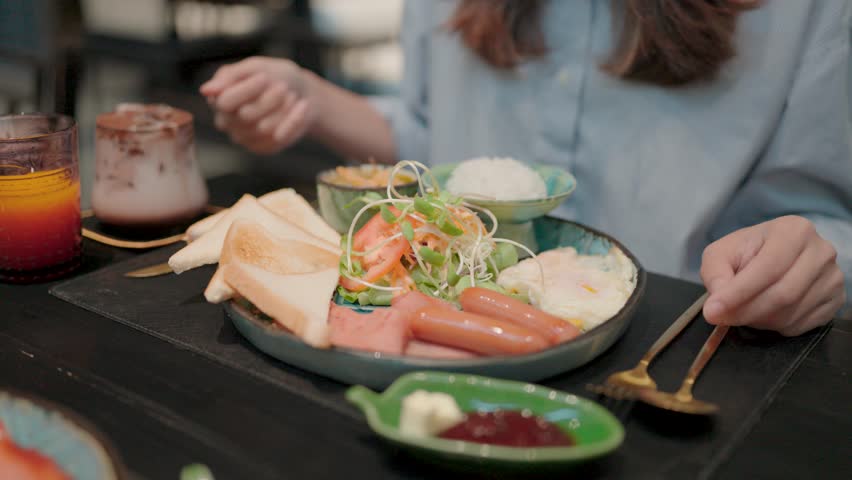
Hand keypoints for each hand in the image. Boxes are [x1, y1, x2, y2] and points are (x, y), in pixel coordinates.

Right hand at [200, 56, 316, 153]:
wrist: (299, 91)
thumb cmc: (272, 76)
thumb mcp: (253, 67)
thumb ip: (230, 76)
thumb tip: (206, 90)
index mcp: (219, 100)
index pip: (225, 102)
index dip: (247, 90)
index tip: (265, 77)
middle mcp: (228, 122)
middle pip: (247, 115)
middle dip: (270, 98)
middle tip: (284, 86)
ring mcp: (245, 138)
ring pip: (265, 128)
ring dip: (284, 108)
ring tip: (292, 96)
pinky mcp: (265, 147)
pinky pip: (281, 138)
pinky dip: (295, 120)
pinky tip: (301, 107)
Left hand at [700, 216, 845, 335]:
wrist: (772, 255)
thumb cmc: (746, 252)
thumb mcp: (721, 254)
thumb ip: (716, 275)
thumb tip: (718, 305)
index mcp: (794, 230)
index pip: (768, 268)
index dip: (739, 293)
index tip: (713, 310)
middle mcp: (821, 251)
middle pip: (783, 294)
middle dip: (747, 311)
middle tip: (723, 318)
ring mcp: (833, 277)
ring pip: (791, 313)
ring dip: (759, 320)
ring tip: (743, 310)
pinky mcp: (836, 300)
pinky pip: (802, 324)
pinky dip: (776, 326)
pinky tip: (765, 313)